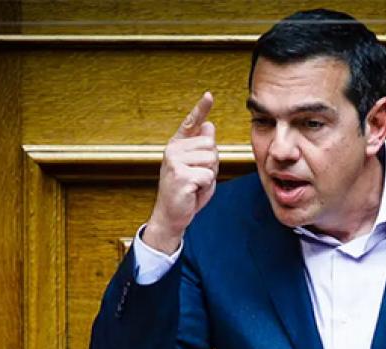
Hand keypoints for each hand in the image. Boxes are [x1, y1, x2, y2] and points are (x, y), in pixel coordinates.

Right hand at [144, 92, 218, 253]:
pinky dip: (206, 187)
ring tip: (195, 184)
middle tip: (198, 177)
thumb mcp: (199, 168)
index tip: (209, 95)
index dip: (201, 109)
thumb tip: (209, 125)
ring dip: (209, 175)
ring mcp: (175, 161)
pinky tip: (193, 191)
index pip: (191, 123)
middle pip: (211, 145)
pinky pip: (208, 176)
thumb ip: (204, 149)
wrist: (172, 216)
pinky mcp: (180, 175)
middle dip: (212, 164)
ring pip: (211, 160)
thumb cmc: (187, 192)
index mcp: (178, 145)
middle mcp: (173, 149)